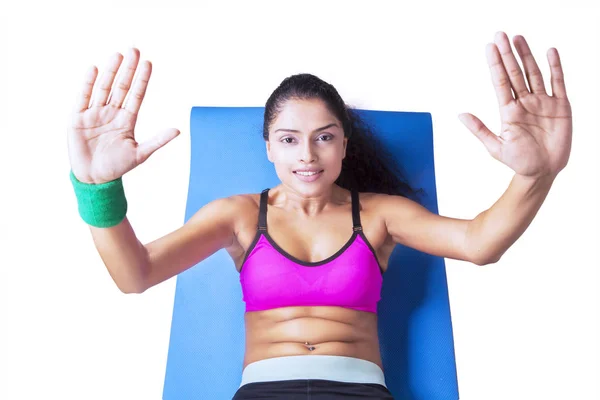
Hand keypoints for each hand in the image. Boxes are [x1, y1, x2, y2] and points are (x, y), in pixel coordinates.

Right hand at [67, 48, 179, 183]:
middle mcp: (112, 113)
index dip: (142, 80)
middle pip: (121, 86)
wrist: (94, 179)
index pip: (136, 95)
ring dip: (111, 72)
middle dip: (128, 69)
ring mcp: (95, 114)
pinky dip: (88, 84)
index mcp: (127, 120)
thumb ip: (158, 141)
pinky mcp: (78, 119)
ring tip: (118, 55)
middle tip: (134, 50)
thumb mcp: (140, 154)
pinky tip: (94, 70)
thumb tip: (178, 130)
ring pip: (104, 88)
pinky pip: (84, 98)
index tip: (149, 63)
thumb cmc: (117, 167)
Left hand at [459, 32, 571, 178]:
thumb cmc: (518, 161)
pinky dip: (555, 68)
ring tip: (518, 38)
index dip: (495, 64)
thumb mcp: (495, 147)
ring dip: (527, 55)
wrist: (541, 172)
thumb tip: (460, 115)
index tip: (489, 47)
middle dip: (508, 54)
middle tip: (501, 35)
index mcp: (509, 111)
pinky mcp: (560, 106)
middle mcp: (525, 102)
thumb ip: (479, 129)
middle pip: (515, 73)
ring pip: (534, 73)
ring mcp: (542, 103)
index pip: (501, 82)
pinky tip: (550, 52)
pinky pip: (558, 83)